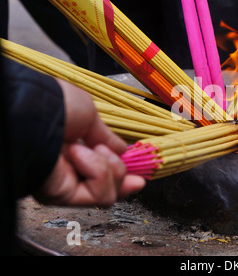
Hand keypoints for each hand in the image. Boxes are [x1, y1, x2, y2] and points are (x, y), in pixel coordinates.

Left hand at [34, 80, 145, 206]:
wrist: (35, 110)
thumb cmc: (56, 104)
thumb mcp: (91, 116)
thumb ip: (108, 138)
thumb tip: (124, 151)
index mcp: (76, 151)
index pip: (106, 173)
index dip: (125, 176)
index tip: (139, 177)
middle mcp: (70, 171)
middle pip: (110, 190)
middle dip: (123, 177)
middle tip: (120, 161)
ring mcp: (66, 185)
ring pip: (109, 194)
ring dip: (108, 167)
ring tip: (86, 148)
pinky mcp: (63, 195)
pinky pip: (98, 193)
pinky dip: (97, 171)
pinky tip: (80, 154)